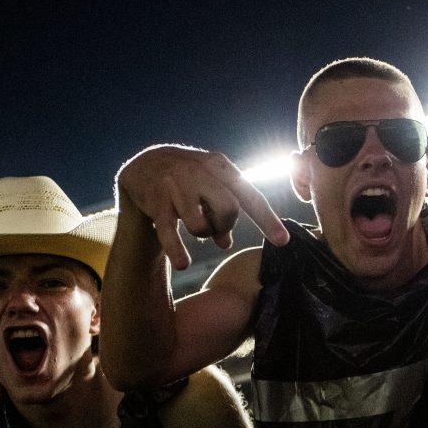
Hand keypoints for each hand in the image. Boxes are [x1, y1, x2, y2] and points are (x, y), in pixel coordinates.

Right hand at [116, 144, 289, 268]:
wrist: (144, 164)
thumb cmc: (188, 179)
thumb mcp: (210, 185)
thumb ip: (222, 210)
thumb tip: (226, 244)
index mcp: (220, 166)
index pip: (250, 195)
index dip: (267, 220)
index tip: (283, 241)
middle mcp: (200, 172)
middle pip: (229, 211)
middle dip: (225, 226)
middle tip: (214, 227)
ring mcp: (176, 186)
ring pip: (202, 225)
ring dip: (203, 234)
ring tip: (196, 229)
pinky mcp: (156, 202)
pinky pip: (171, 234)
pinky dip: (178, 251)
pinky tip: (183, 263)